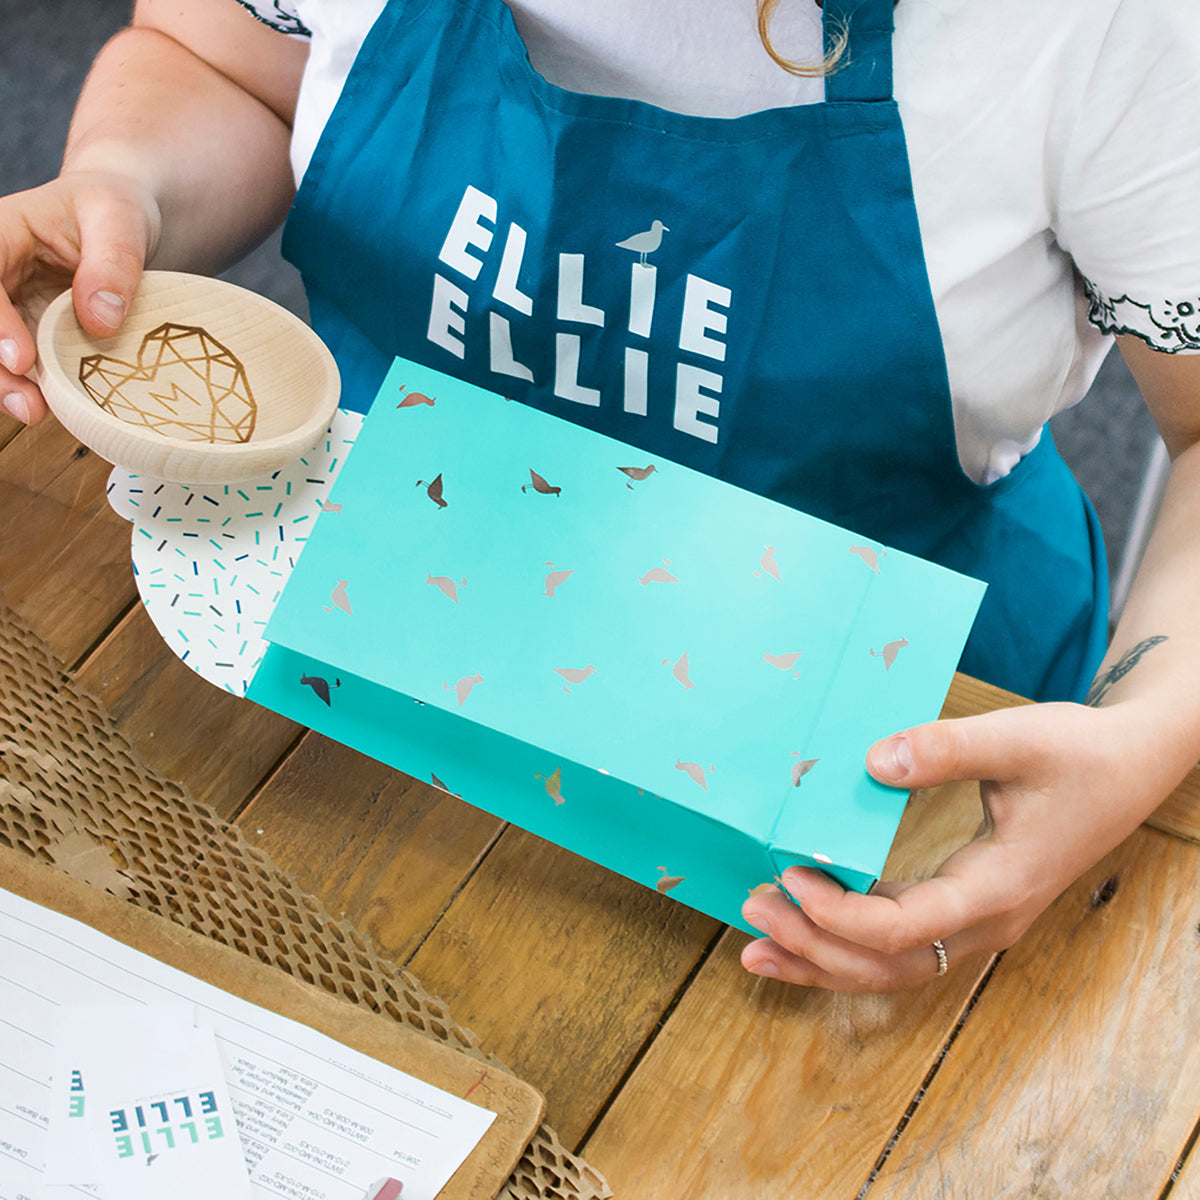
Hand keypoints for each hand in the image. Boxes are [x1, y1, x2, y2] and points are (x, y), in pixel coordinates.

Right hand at [0, 170, 158, 423]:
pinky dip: (28, 386)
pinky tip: (50, 408)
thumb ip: (113, 264)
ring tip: (34, 412)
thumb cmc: (113, 210)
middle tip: (26, 403)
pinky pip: (17, 364)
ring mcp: (6, 305)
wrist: (119, 222)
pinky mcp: (24, 330)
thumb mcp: (120, 221)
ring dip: (4, 385)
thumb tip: (100, 321)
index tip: (21, 359)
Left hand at [740, 700, 1177, 991]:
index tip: (792, 877)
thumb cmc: (1078, 753)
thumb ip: (948, 749)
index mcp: (998, 888)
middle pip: (890, 964)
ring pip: (893, 968)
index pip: (908, 927)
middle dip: (816, 948)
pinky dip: (847, 946)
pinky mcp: (966, 907)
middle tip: (751, 915)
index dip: (842, 913)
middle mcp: (987, 920)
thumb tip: (874, 762)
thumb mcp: (1019, 739)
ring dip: (823, 960)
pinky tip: (803, 933)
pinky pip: (901, 945)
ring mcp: (978, 921)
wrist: (1130, 767)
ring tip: (754, 947)